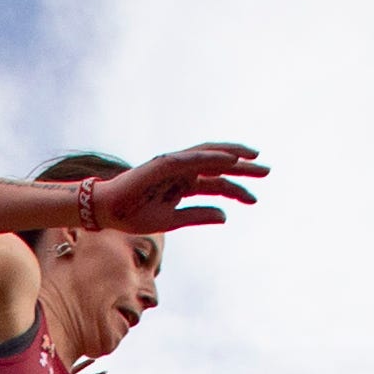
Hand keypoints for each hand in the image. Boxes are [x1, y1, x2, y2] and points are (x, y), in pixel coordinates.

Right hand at [85, 142, 268, 233]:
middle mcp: (182, 171)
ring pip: (208, 155)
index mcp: (184, 185)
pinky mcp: (163, 164)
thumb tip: (225, 215)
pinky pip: (192, 158)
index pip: (217, 183)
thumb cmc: (134, 216)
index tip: (255, 198)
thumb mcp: (172, 220)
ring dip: (232, 154)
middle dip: (243, 168)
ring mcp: (173, 165)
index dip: (237, 189)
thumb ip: (198, 215)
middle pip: (218, 165)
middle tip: (267, 171)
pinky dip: (211, 157)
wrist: (107, 212)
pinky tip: (229, 159)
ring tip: (254, 157)